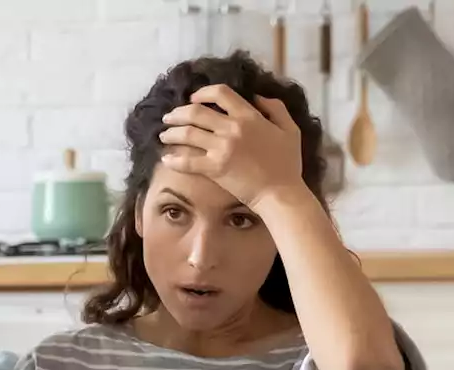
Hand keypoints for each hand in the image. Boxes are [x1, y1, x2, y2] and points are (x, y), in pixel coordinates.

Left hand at [158, 84, 305, 211]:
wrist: (280, 192)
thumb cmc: (287, 163)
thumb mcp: (290, 129)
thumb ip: (275, 108)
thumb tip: (257, 97)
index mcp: (249, 116)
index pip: (220, 93)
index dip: (203, 92)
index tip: (193, 98)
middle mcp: (232, 128)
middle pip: (196, 112)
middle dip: (178, 113)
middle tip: (169, 118)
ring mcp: (221, 148)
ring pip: (187, 134)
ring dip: (171, 133)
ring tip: (163, 136)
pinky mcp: (214, 169)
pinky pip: (187, 161)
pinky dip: (174, 160)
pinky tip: (166, 160)